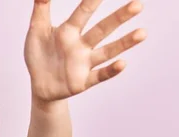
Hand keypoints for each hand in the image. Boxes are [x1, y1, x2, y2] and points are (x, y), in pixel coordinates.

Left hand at [25, 0, 146, 101]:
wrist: (39, 85)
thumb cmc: (39, 56)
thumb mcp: (36, 31)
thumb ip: (41, 9)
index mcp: (69, 31)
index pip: (83, 13)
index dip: (92, 0)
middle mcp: (81, 45)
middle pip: (103, 29)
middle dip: (119, 17)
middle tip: (138, 4)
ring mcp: (84, 63)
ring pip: (107, 51)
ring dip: (124, 43)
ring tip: (142, 33)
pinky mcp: (83, 82)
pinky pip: (99, 76)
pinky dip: (111, 71)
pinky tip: (122, 63)